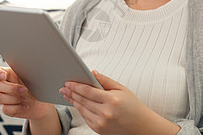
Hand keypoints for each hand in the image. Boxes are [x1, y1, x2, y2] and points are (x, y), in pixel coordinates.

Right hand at [0, 67, 54, 120]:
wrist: (43, 103)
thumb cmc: (38, 87)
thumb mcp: (34, 77)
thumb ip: (28, 71)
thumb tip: (30, 64)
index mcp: (10, 75)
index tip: (4, 76)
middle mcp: (5, 86)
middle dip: (11, 88)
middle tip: (24, 89)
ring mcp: (5, 98)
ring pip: (0, 97)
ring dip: (14, 98)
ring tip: (26, 98)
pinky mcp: (7, 109)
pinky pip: (5, 109)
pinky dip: (17, 108)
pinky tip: (26, 106)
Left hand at [59, 70, 179, 134]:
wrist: (140, 126)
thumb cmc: (132, 105)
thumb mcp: (122, 89)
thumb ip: (106, 81)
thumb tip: (92, 72)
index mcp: (112, 100)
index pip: (88, 91)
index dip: (76, 86)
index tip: (68, 82)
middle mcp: (106, 112)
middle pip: (83, 100)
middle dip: (71, 93)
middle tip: (63, 87)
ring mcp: (101, 122)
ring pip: (82, 109)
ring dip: (73, 101)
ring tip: (66, 94)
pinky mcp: (99, 129)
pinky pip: (86, 117)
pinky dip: (80, 110)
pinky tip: (76, 103)